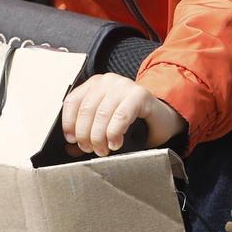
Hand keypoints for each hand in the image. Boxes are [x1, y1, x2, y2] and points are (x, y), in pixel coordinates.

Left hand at [59, 73, 185, 155]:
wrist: (162, 117)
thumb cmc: (132, 119)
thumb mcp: (105, 124)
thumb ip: (87, 133)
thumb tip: (70, 147)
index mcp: (95, 84)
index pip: (72, 101)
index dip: (69, 123)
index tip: (72, 140)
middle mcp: (108, 81)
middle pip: (86, 110)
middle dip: (85, 135)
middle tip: (90, 149)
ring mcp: (124, 85)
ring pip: (102, 114)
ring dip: (99, 137)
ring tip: (103, 150)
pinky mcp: (139, 94)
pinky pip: (120, 116)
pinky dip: (114, 133)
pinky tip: (115, 143)